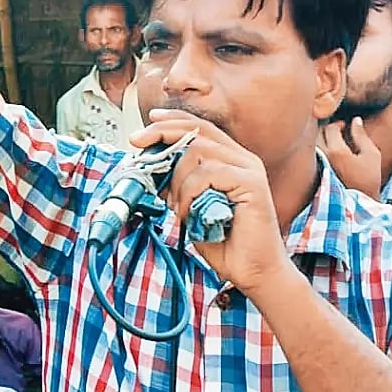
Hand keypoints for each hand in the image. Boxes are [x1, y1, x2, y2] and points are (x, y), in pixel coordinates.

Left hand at [131, 109, 291, 293]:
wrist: (254, 272)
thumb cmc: (225, 242)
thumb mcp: (192, 206)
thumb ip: (178, 185)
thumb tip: (153, 168)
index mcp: (231, 160)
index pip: (200, 128)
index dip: (173, 120)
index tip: (148, 122)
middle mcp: (243, 159)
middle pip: (196, 130)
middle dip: (161, 133)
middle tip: (137, 142)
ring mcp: (249, 169)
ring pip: (197, 152)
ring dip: (175, 180)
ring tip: (176, 206)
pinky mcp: (252, 183)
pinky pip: (207, 174)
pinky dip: (188, 193)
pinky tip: (187, 213)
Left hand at [319, 118, 381, 199]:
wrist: (359, 203)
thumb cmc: (369, 179)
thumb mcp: (372, 155)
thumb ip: (361, 136)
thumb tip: (356, 120)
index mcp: (336, 151)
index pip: (330, 127)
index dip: (339, 124)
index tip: (345, 126)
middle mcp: (322, 156)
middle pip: (318, 132)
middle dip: (328, 129)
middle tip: (339, 131)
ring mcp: (317, 164)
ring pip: (313, 143)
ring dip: (321, 138)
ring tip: (334, 141)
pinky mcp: (314, 171)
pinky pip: (312, 153)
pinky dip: (318, 148)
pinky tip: (328, 153)